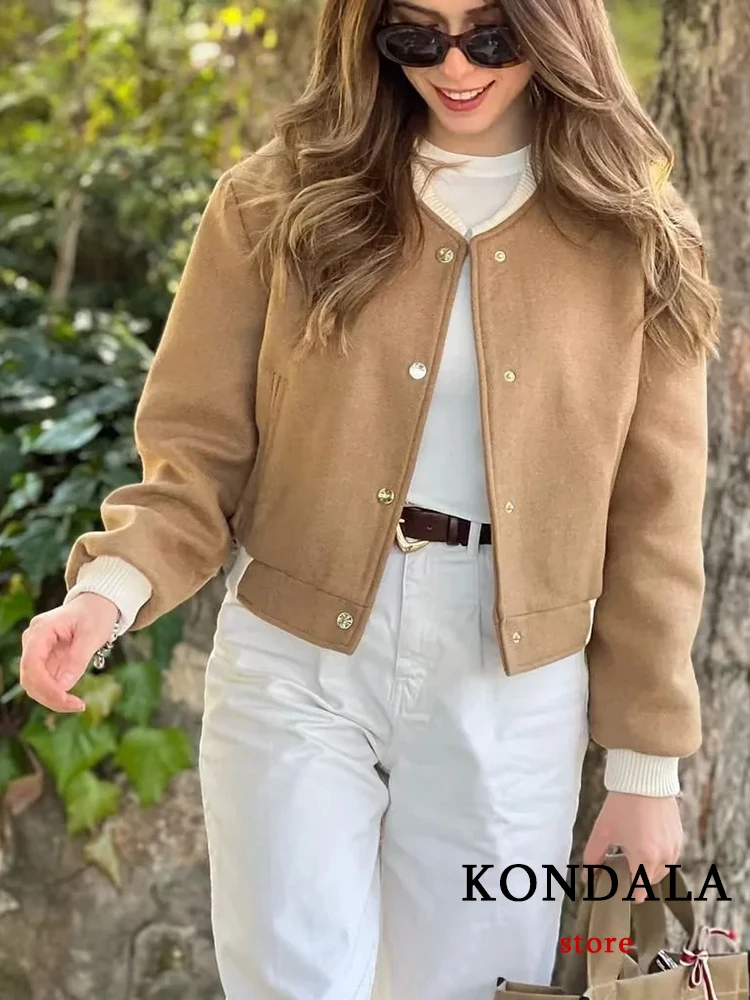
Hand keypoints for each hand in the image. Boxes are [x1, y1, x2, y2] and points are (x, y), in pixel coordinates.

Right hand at [19, 593, 120, 712]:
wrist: (97, 603)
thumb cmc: (96, 614)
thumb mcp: (92, 634)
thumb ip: (77, 659)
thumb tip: (63, 686)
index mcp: (41, 630)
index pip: (32, 664)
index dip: (46, 687)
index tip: (68, 700)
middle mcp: (33, 641)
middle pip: (30, 678)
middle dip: (50, 697)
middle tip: (78, 706)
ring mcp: (37, 651)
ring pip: (34, 684)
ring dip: (52, 699)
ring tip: (78, 704)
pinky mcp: (45, 660)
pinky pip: (44, 682)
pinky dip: (56, 694)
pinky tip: (73, 699)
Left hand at [583, 791, 682, 901]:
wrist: (644, 778)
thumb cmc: (621, 805)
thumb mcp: (602, 831)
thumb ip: (593, 858)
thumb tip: (587, 878)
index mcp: (644, 859)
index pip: (640, 892)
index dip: (627, 892)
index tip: (617, 886)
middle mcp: (664, 857)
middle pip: (650, 881)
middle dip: (636, 878)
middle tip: (620, 863)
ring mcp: (674, 847)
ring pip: (662, 870)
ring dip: (649, 867)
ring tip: (632, 850)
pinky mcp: (679, 837)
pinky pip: (670, 856)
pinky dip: (659, 855)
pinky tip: (645, 840)